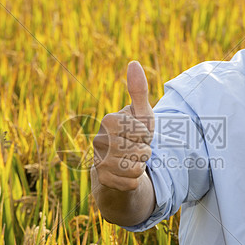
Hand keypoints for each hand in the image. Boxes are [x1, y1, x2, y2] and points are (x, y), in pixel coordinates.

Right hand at [92, 61, 154, 191]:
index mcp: (108, 120)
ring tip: (130, 161)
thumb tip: (134, 62)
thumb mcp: (141, 115)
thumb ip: (138, 90)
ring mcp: (98, 160)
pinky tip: (125, 174)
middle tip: (134, 150)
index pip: (143, 133)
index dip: (146, 137)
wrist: (120, 166)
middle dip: (145, 153)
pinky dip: (134, 181)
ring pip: (136, 167)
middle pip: (140, 151)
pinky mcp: (101, 179)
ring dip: (140, 166)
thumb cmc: (133, 137)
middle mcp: (98, 139)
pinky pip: (131, 182)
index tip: (138, 136)